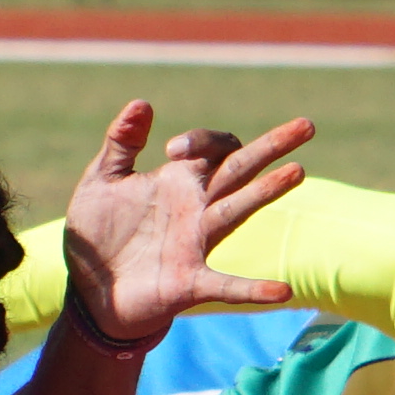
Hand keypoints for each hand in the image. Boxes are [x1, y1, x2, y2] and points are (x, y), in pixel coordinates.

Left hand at [56, 102, 313, 348]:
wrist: (88, 290)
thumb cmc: (98, 233)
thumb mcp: (101, 181)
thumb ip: (121, 143)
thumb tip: (142, 103)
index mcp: (179, 182)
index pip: (214, 149)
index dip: (202, 141)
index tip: (173, 149)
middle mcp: (197, 209)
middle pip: (241, 170)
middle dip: (272, 147)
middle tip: (306, 125)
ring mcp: (197, 244)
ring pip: (238, 211)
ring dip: (266, 192)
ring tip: (297, 171)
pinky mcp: (190, 283)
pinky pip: (228, 286)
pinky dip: (254, 289)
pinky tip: (282, 291)